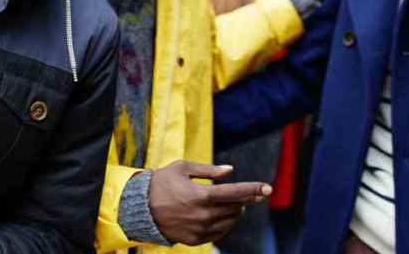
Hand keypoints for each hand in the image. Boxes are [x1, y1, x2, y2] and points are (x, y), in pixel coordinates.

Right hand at [148, 160, 271, 245]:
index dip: (254, 189)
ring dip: (235, 212)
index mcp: (202, 195)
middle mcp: (204, 215)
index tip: (268, 188)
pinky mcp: (196, 240)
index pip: (236, 193)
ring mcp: (200, 230)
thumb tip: (230, 171)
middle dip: (244, 200)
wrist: (141, 208)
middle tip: (246, 194)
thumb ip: (209, 170)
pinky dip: (225, 224)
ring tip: (232, 204)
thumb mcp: (182, 168)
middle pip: (236, 208)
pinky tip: (221, 216)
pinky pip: (219, 233)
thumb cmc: (162, 183)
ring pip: (230, 221)